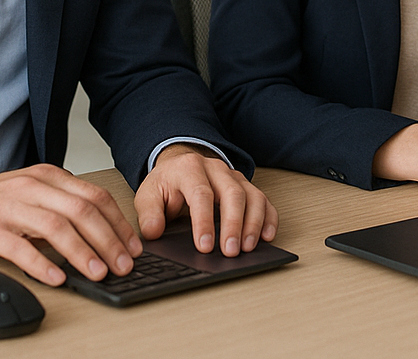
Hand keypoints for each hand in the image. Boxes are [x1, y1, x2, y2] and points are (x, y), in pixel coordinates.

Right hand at [0, 164, 141, 285]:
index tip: (133, 246)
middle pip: (82, 211)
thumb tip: (99, 231)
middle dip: (109, 240)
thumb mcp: (30, 192)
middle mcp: (32, 187)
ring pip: (56, 227)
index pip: (94, 196)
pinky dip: (42, 264)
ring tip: (99, 273)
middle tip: (124, 264)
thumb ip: (60, 204)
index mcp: (47, 177)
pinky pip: (21, 247)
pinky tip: (57, 278)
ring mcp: (11, 207)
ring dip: (83, 253)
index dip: (118, 222)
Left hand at [134, 144, 278, 256]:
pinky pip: (264, 199)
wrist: (179, 166)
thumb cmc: (167, 184)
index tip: (204, 246)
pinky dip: (269, 218)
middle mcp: (215, 169)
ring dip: (253, 223)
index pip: (201, 193)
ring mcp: (233, 176)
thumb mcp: (148, 195)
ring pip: (252, 195)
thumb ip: (149, 213)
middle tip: (230, 251)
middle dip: (233, 224)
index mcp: (189, 168)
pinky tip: (267, 236)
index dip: (204, 222)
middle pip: (232, 193)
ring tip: (248, 248)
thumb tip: (153, 232)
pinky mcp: (246, 186)